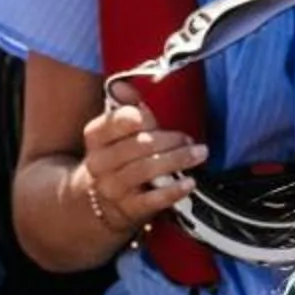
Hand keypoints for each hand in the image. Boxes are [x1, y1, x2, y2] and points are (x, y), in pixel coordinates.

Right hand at [77, 78, 206, 232]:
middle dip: (169, 140)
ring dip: (178, 160)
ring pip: (147, 170)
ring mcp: (113, 188)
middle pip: (138, 146)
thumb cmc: (117, 158)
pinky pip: (153, 200)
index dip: (138, 118)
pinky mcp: (129, 210)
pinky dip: (174, 190)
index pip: (115, 122)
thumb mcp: (115, 132)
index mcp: (95, 137)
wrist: (98, 202)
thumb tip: (122, 84)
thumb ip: (125, 107)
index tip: (154, 117)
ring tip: (199, 154)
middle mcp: (100, 163)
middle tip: (190, 140)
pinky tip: (189, 182)